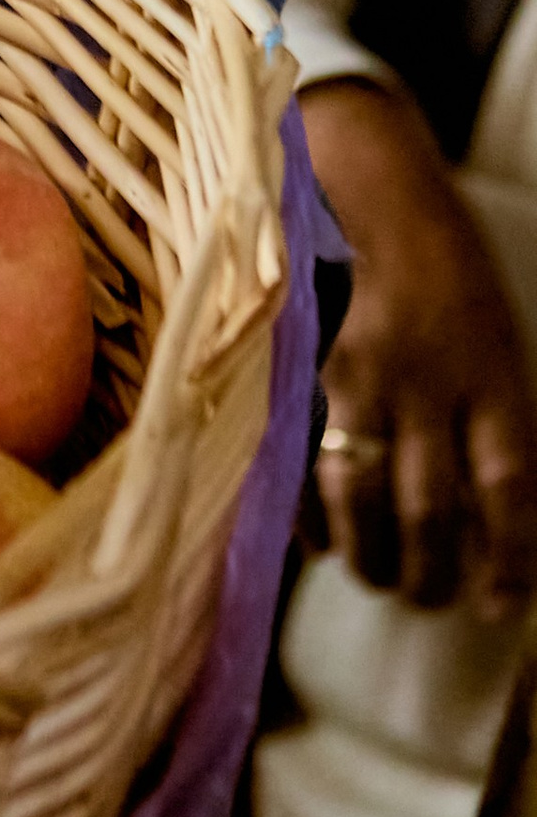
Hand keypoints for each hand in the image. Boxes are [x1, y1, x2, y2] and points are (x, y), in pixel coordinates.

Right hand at [304, 75, 536, 614]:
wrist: (393, 208)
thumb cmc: (463, 293)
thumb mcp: (508, 358)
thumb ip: (502, 437)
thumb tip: (496, 532)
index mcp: (497, 380)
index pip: (509, 490)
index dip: (507, 559)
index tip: (502, 608)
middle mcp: (433, 384)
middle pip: (430, 505)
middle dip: (430, 572)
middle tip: (428, 602)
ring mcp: (368, 376)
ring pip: (362, 488)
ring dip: (371, 552)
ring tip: (376, 581)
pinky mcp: (317, 367)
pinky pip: (307, 454)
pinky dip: (311, 509)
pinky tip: (321, 541)